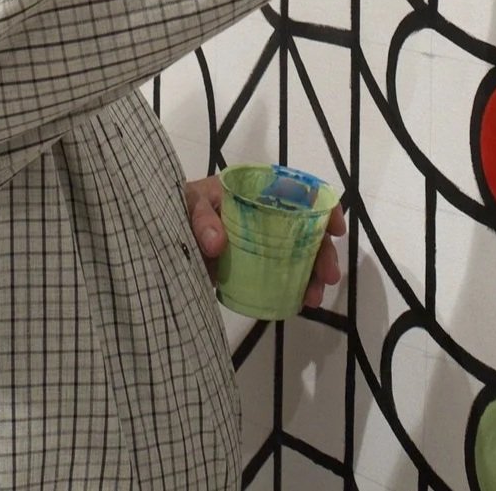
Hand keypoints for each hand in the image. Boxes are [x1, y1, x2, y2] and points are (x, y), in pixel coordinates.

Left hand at [184, 175, 346, 311]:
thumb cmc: (178, 207)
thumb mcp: (187, 203)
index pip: (298, 192)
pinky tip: (296, 303)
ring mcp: (260, 243)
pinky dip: (292, 289)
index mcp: (255, 191)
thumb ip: (200, 218)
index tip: (334, 230)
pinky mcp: (251, 268)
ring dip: (311, 276)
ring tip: (311, 299)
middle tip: (328, 277)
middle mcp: (264, 215)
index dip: (322, 207)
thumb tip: (217, 243)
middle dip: (322, 253)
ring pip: (298, 256)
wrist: (161, 235)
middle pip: (305, 230)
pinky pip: (279, 276)